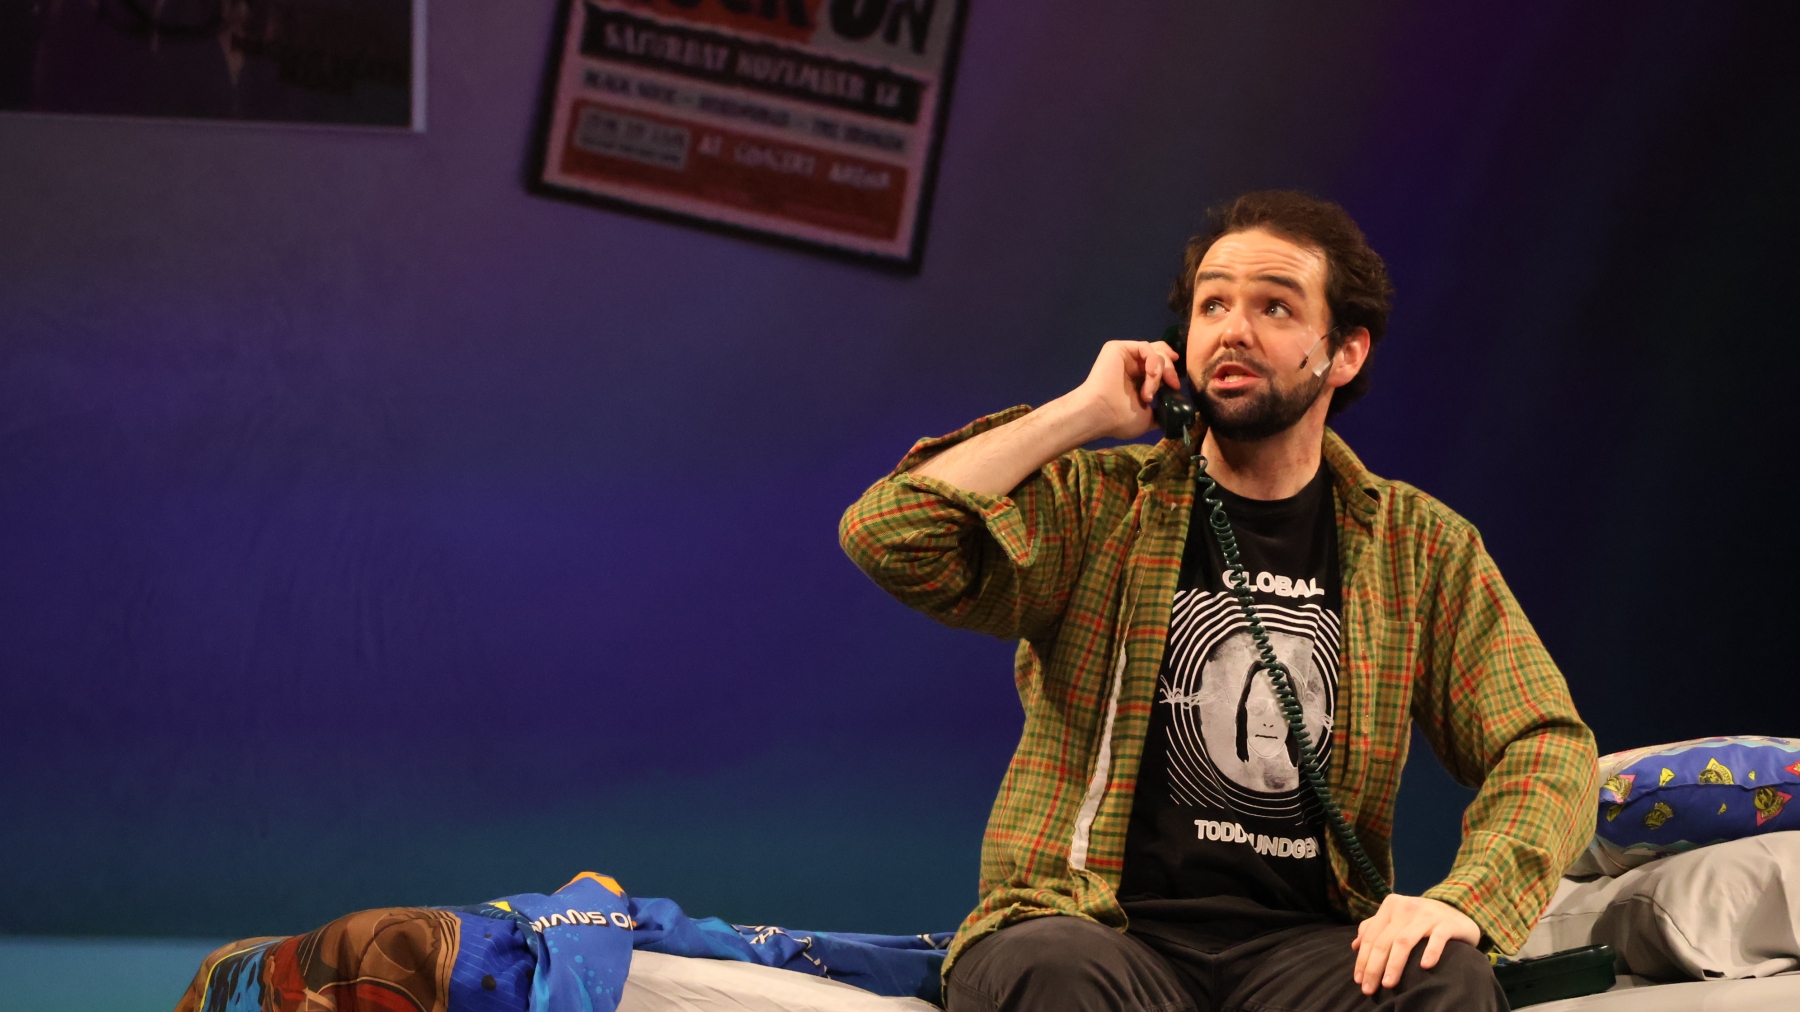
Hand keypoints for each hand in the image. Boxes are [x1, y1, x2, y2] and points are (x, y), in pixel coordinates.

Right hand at [1071, 339, 1183, 439]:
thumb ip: (1160, 412)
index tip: (1176, 384)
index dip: (1171, 369)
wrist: (1102, 413)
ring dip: (1159, 372)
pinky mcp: (1117, 348)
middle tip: (1173, 385)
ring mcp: (1125, 356)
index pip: (1159, 365)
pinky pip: (1144, 347)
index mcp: (1137, 379)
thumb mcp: (1147, 419)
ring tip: (1149, 392)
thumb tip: (1172, 413)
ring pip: (1155, 352)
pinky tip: (1150, 374)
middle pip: (1160, 354)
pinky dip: (1152, 359)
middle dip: (1170, 369)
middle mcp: (1131, 366)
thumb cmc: (1120, 419)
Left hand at [1350, 894, 1479, 995]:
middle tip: (1369, 989)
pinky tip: (1425, 967)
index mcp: (1390, 906)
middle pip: (1384, 941)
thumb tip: (1355, 945)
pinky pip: (1438, 938)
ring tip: (1388, 984)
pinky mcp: (1448, 924)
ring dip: (1394, 964)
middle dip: (1374, 967)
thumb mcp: (1397, 919)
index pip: (1371, 936)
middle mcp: (1407, 908)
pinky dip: (1430, 951)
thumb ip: (1375, 928)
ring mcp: (1428, 915)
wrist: (1457, 911)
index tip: (1358, 980)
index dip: (1363, 959)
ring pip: (1404, 941)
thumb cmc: (1421, 920)